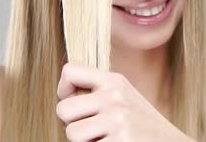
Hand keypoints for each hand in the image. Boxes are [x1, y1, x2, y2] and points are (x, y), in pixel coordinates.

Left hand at [56, 63, 193, 141]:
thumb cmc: (141, 127)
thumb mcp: (124, 98)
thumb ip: (98, 92)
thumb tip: (64, 94)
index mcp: (114, 81)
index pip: (70, 71)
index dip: (65, 90)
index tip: (74, 102)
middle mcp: (115, 96)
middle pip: (63, 109)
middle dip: (73, 124)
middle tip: (94, 130)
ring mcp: (118, 120)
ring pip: (72, 133)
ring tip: (107, 139)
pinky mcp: (121, 141)